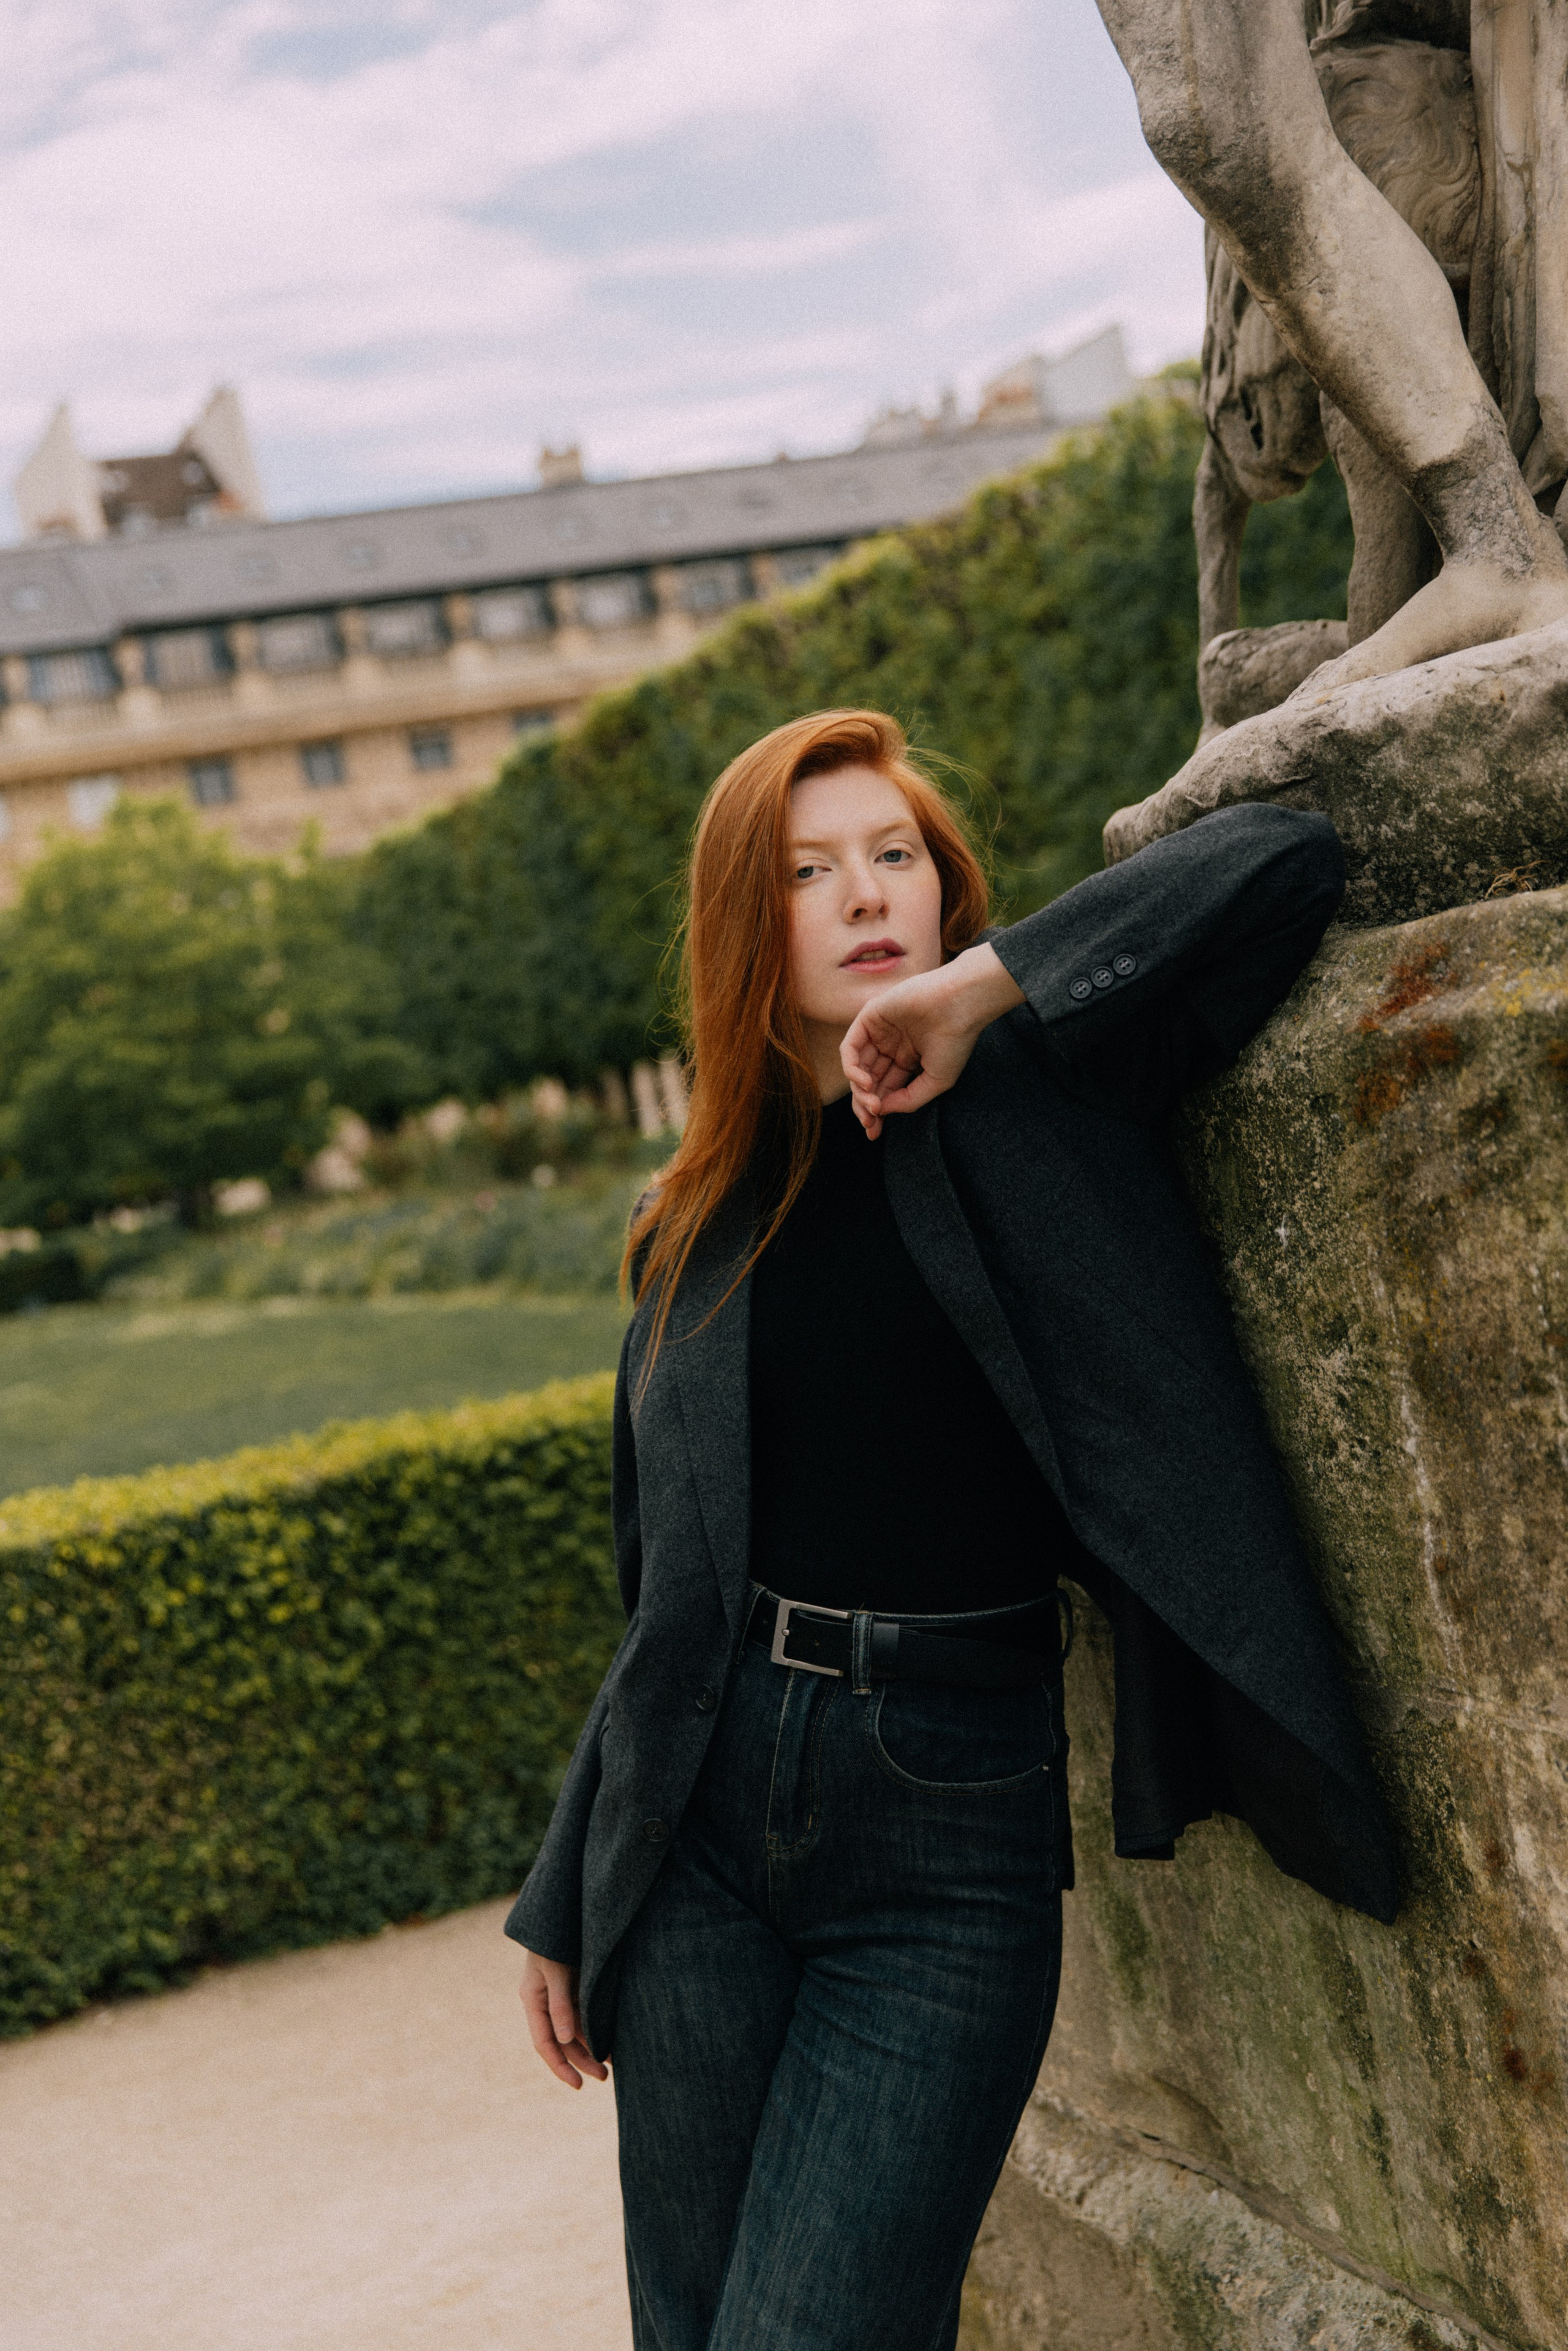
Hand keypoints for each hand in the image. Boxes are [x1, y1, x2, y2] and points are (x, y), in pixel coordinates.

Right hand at [519, 1950, 607, 2088]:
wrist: (565, 1906)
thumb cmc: (555, 1937)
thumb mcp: (555, 1969)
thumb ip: (560, 2004)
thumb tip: (566, 2040)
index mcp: (532, 1999)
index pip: (544, 2043)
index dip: (559, 2066)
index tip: (577, 2085)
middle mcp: (545, 2001)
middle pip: (562, 2041)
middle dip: (581, 2061)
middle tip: (604, 2078)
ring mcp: (561, 1994)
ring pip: (575, 2030)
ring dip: (591, 2047)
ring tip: (612, 2065)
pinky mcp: (575, 1985)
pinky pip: (585, 2014)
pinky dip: (597, 2028)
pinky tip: (613, 2039)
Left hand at [839, 942, 1023, 1137]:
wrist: (960, 1005)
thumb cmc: (955, 1041)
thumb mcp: (935, 1082)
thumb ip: (908, 1100)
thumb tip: (881, 1112)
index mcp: (907, 1059)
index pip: (883, 1089)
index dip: (877, 1112)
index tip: (874, 1133)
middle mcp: (890, 1046)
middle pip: (867, 1081)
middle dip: (865, 1105)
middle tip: (870, 1123)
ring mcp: (879, 1032)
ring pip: (856, 1067)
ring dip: (859, 1091)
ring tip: (871, 1105)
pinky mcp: (869, 1016)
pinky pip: (849, 1047)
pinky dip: (851, 1068)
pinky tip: (864, 1083)